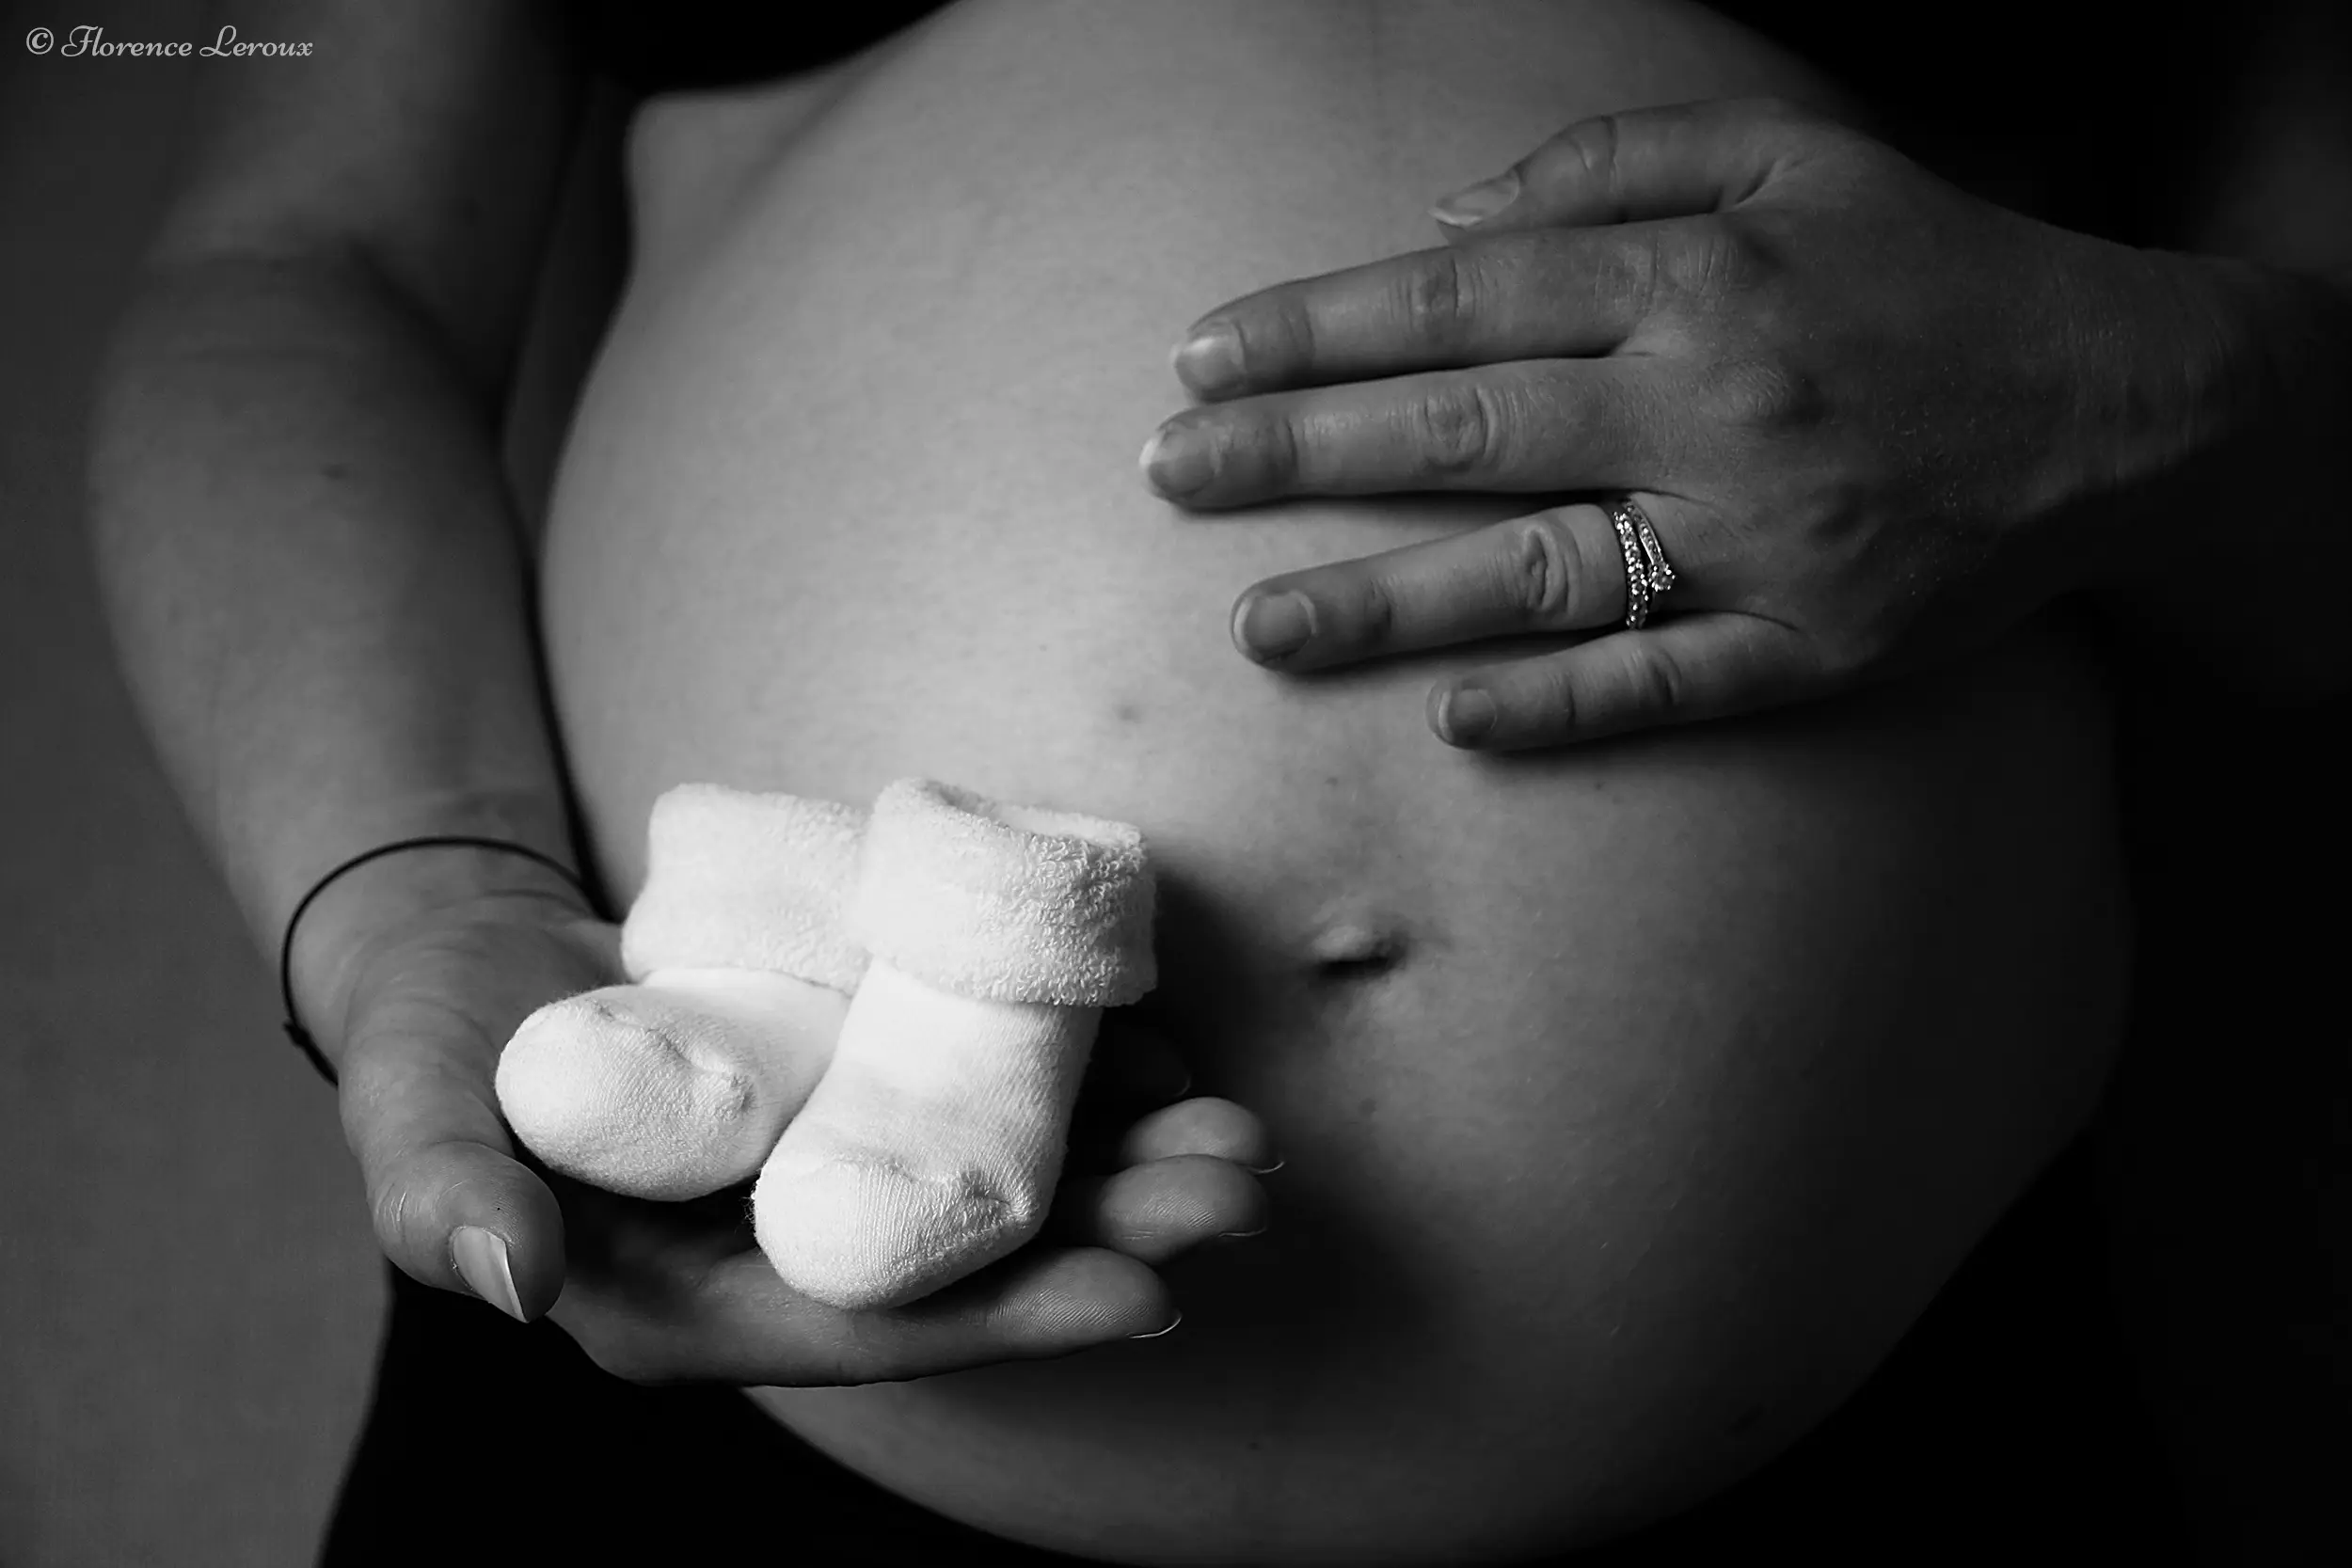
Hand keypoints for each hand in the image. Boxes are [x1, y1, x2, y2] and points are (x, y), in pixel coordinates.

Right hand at [328, 890, 1273, 1383]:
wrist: (472, 954)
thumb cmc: (435, 1043)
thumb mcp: (415, 1113)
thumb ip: (445, 1200)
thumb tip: (518, 1282)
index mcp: (694, 1307)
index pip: (869, 1329)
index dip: (1006, 1321)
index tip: (1141, 1295)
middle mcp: (788, 1254)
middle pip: (970, 1268)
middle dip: (1112, 1236)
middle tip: (1234, 1190)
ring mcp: (838, 1168)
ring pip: (1002, 1185)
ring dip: (1124, 1161)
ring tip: (1236, 1131)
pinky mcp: (866, 1086)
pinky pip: (985, 1094)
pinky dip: (1074, 1076)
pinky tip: (1162, 1049)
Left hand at [1143, 97, 2159, 747]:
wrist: (2127, 404)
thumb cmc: (1937, 271)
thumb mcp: (1794, 157)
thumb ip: (1615, 166)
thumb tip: (1453, 222)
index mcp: (1696, 280)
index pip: (1459, 303)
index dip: (1318, 329)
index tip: (1204, 357)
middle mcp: (1710, 408)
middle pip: (1463, 432)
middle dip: (1297, 452)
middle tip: (1172, 474)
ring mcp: (1757, 539)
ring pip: (1535, 575)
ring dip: (1384, 602)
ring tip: (1257, 624)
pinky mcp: (1810, 645)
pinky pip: (1662, 683)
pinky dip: (1558, 704)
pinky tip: (1453, 719)